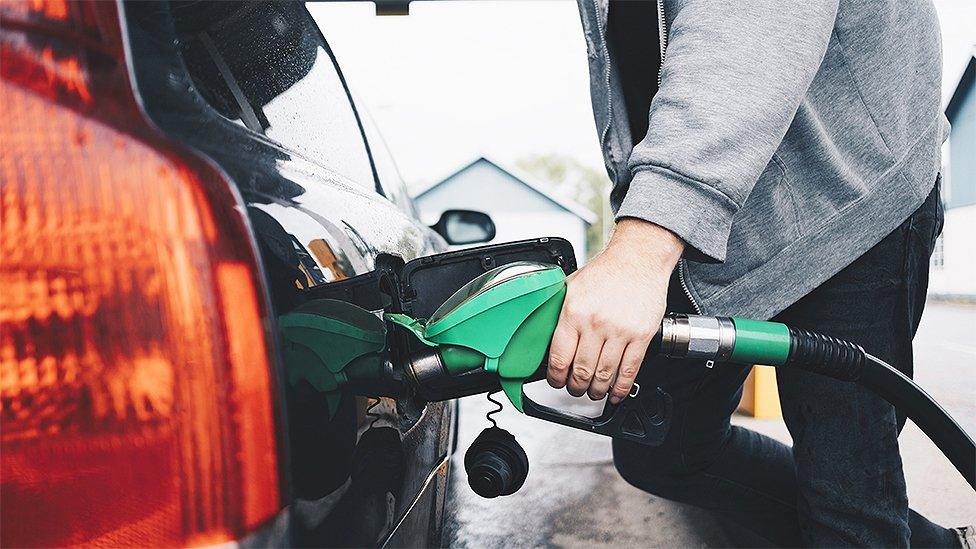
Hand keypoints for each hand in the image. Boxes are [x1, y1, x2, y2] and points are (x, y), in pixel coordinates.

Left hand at [546, 219, 683, 403]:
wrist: (638, 259)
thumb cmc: (606, 272)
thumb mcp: (572, 286)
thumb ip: (559, 310)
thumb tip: (544, 331)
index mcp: (573, 312)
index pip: (559, 357)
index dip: (555, 377)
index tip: (556, 380)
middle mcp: (595, 323)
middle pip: (581, 371)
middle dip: (575, 387)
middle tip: (574, 388)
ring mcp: (620, 331)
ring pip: (604, 375)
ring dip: (596, 390)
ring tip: (593, 391)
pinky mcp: (641, 336)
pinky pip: (629, 370)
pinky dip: (621, 388)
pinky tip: (616, 393)